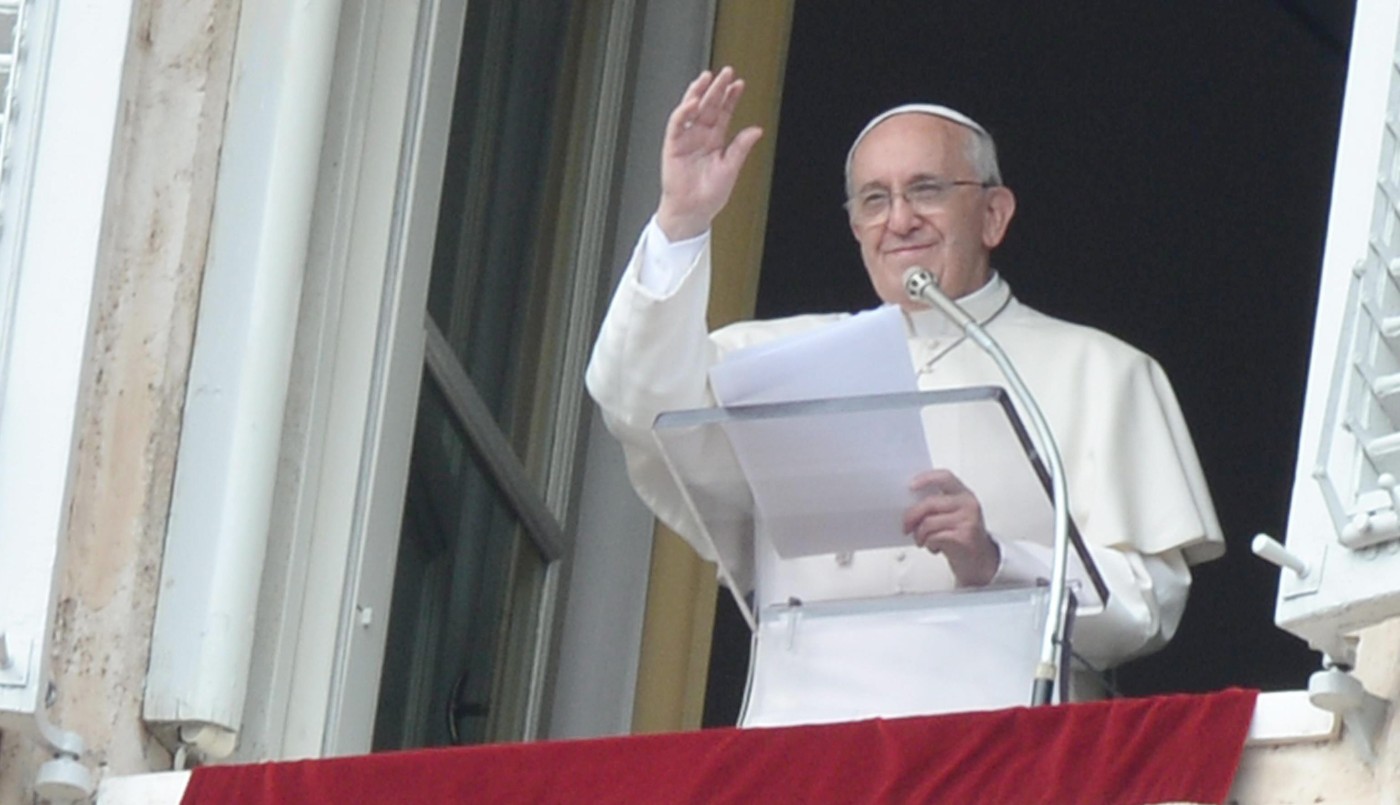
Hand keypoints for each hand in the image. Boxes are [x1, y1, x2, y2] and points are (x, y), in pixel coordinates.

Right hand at [655, 67, 763, 240]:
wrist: (692, 211)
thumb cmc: (709, 195)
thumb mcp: (731, 169)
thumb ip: (741, 147)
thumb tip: (756, 130)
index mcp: (715, 141)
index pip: (723, 113)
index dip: (731, 98)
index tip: (739, 84)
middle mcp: (700, 136)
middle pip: (709, 106)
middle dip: (717, 89)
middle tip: (726, 73)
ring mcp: (686, 139)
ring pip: (692, 110)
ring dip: (699, 93)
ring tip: (707, 78)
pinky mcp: (673, 145)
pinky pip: (677, 124)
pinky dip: (684, 112)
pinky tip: (692, 102)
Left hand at [903, 469, 999, 586]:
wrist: (981, 560)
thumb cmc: (962, 536)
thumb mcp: (953, 515)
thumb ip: (937, 505)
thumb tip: (908, 504)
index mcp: (964, 494)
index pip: (945, 477)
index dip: (926, 479)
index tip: (910, 486)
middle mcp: (968, 504)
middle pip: (930, 503)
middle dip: (912, 516)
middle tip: (906, 526)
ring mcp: (967, 520)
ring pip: (928, 522)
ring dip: (919, 534)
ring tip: (922, 540)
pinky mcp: (963, 537)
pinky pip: (934, 537)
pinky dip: (928, 544)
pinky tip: (934, 547)